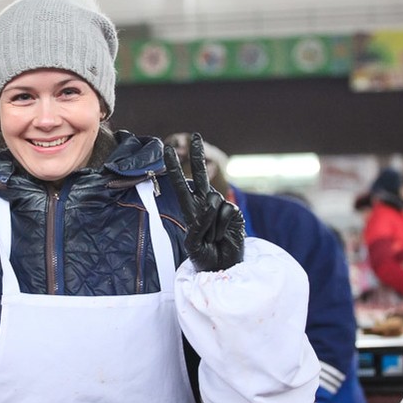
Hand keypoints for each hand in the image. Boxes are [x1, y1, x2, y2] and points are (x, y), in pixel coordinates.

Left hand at [163, 133, 244, 271]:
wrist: (224, 267)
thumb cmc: (204, 258)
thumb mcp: (192, 244)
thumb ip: (197, 224)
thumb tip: (210, 204)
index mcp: (190, 210)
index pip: (180, 185)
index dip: (174, 168)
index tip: (167, 150)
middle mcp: (205, 204)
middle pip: (200, 175)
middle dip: (197, 155)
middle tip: (196, 135)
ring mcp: (220, 207)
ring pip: (213, 201)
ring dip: (211, 224)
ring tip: (213, 238)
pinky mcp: (235, 213)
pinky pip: (226, 211)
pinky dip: (223, 226)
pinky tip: (224, 236)